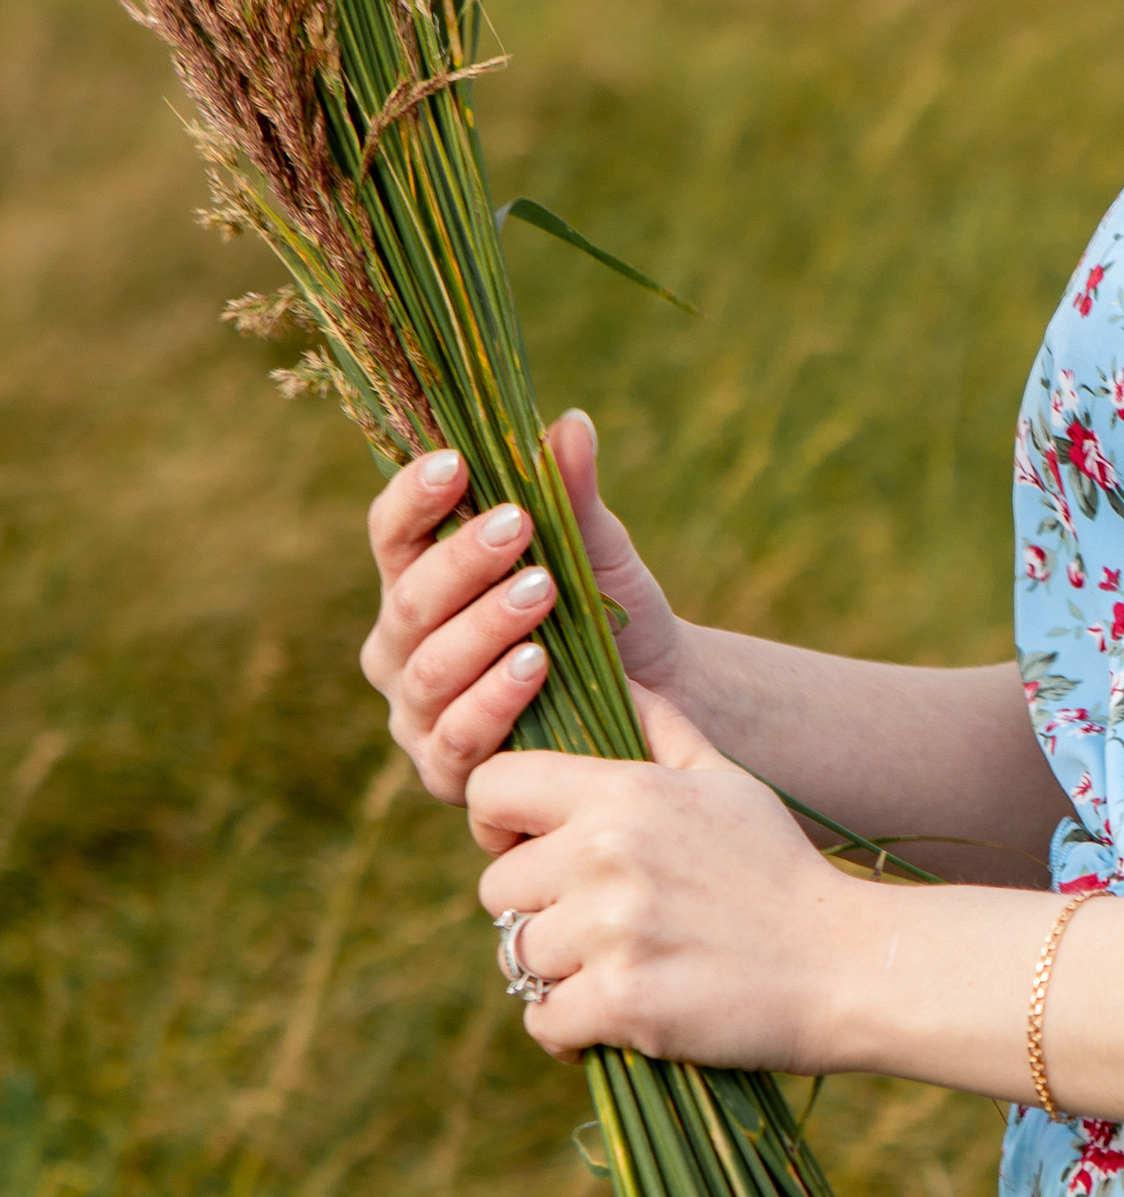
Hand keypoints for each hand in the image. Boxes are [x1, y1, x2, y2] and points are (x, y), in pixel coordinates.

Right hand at [361, 409, 689, 804]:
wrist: (658, 699)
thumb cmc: (606, 614)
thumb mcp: (596, 551)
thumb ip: (573, 496)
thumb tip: (572, 424)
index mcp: (418, 584)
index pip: (392, 535)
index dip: (412, 497)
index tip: (456, 461)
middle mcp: (402, 649)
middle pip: (408, 601)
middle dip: (461, 562)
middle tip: (517, 524)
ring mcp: (418, 715)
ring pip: (430, 671)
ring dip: (483, 628)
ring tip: (541, 591)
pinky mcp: (448, 773)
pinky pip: (459, 740)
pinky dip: (495, 703)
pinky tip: (537, 667)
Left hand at [469, 686, 868, 1069]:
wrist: (848, 964)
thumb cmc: (782, 872)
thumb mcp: (729, 782)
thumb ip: (664, 727)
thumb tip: (619, 676)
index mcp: (624, 793)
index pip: (493, 787)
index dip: (499, 822)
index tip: (530, 850)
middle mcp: (607, 854)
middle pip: (498, 888)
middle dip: (537, 911)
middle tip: (595, 928)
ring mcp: (612, 931)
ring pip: (517, 958)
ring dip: (556, 974)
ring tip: (613, 972)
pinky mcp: (623, 1002)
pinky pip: (544, 1020)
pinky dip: (571, 1031)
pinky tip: (616, 1019)